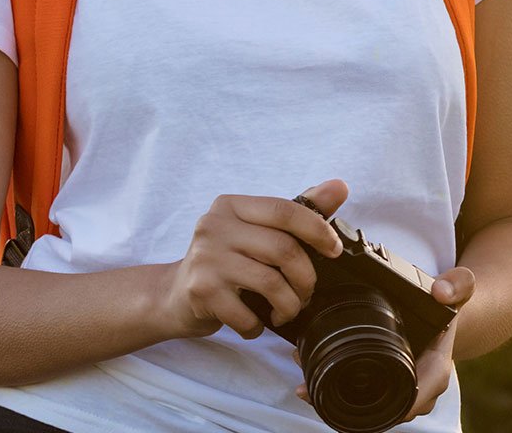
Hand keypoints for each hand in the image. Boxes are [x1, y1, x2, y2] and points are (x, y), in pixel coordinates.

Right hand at [160, 179, 348, 340]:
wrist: (172, 296)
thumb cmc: (225, 260)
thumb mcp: (257, 230)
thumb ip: (298, 210)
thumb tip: (339, 187)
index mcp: (232, 205)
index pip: (285, 210)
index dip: (318, 230)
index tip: (334, 250)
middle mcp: (214, 226)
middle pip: (283, 248)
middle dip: (305, 277)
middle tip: (306, 292)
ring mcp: (205, 259)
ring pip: (270, 282)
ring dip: (289, 304)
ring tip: (286, 310)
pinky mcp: (200, 291)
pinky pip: (247, 314)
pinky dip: (259, 325)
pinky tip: (256, 322)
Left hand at [292, 265, 476, 420]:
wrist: (448, 319)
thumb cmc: (448, 307)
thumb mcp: (459, 288)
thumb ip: (458, 283)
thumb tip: (440, 292)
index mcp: (435, 373)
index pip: (408, 404)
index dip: (375, 409)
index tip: (340, 393)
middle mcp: (419, 392)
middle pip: (380, 413)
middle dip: (342, 403)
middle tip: (306, 387)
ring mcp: (403, 395)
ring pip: (368, 410)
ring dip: (336, 399)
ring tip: (303, 383)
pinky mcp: (388, 390)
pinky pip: (364, 401)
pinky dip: (339, 393)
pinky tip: (314, 381)